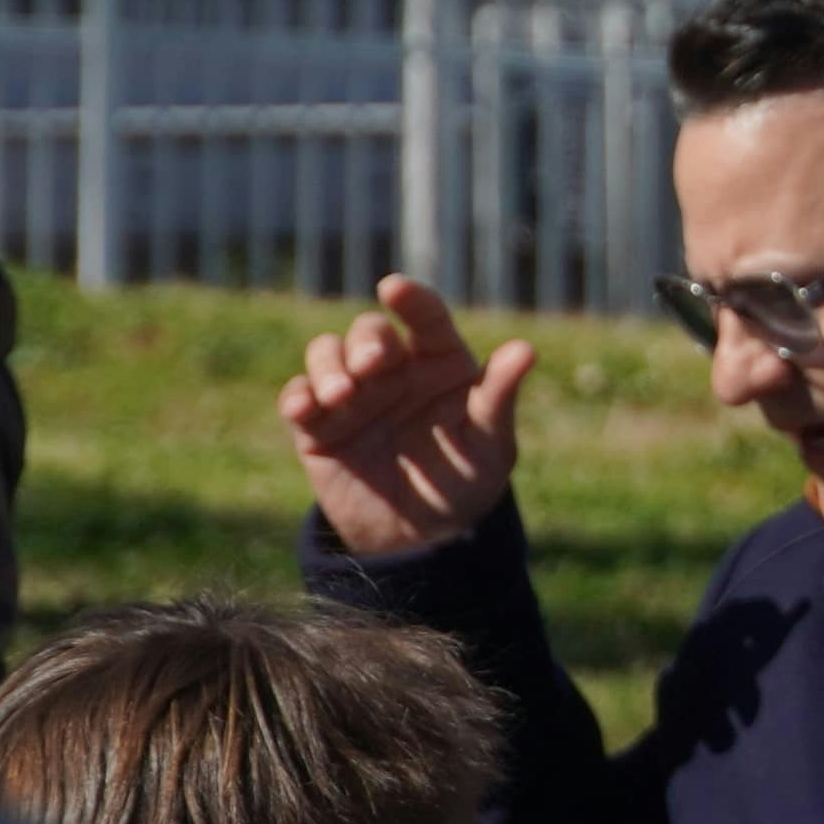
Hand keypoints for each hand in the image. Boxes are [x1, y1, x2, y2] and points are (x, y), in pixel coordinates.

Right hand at [283, 275, 533, 559]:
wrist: (422, 535)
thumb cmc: (466, 479)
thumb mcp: (489, 444)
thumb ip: (498, 397)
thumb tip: (526, 350)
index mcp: (441, 363)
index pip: (427, 319)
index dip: (411, 299)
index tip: (395, 288)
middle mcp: (394, 370)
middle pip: (368, 331)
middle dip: (366, 340)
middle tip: (375, 363)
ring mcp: (353, 395)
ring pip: (326, 353)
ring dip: (328, 365)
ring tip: (342, 394)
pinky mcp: (318, 426)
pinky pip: (298, 398)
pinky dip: (298, 397)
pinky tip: (305, 408)